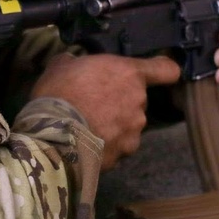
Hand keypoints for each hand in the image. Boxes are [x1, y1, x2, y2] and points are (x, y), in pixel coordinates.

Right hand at [30, 54, 180, 170]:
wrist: (52, 135)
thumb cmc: (59, 92)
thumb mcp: (62, 66)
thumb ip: (77, 63)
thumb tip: (73, 64)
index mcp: (130, 74)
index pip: (167, 70)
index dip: (162, 71)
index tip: (155, 74)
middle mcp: (139, 102)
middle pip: (138, 99)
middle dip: (121, 102)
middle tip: (94, 104)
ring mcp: (133, 131)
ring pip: (128, 126)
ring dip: (114, 126)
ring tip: (87, 128)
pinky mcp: (123, 154)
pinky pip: (117, 147)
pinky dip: (106, 146)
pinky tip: (86, 144)